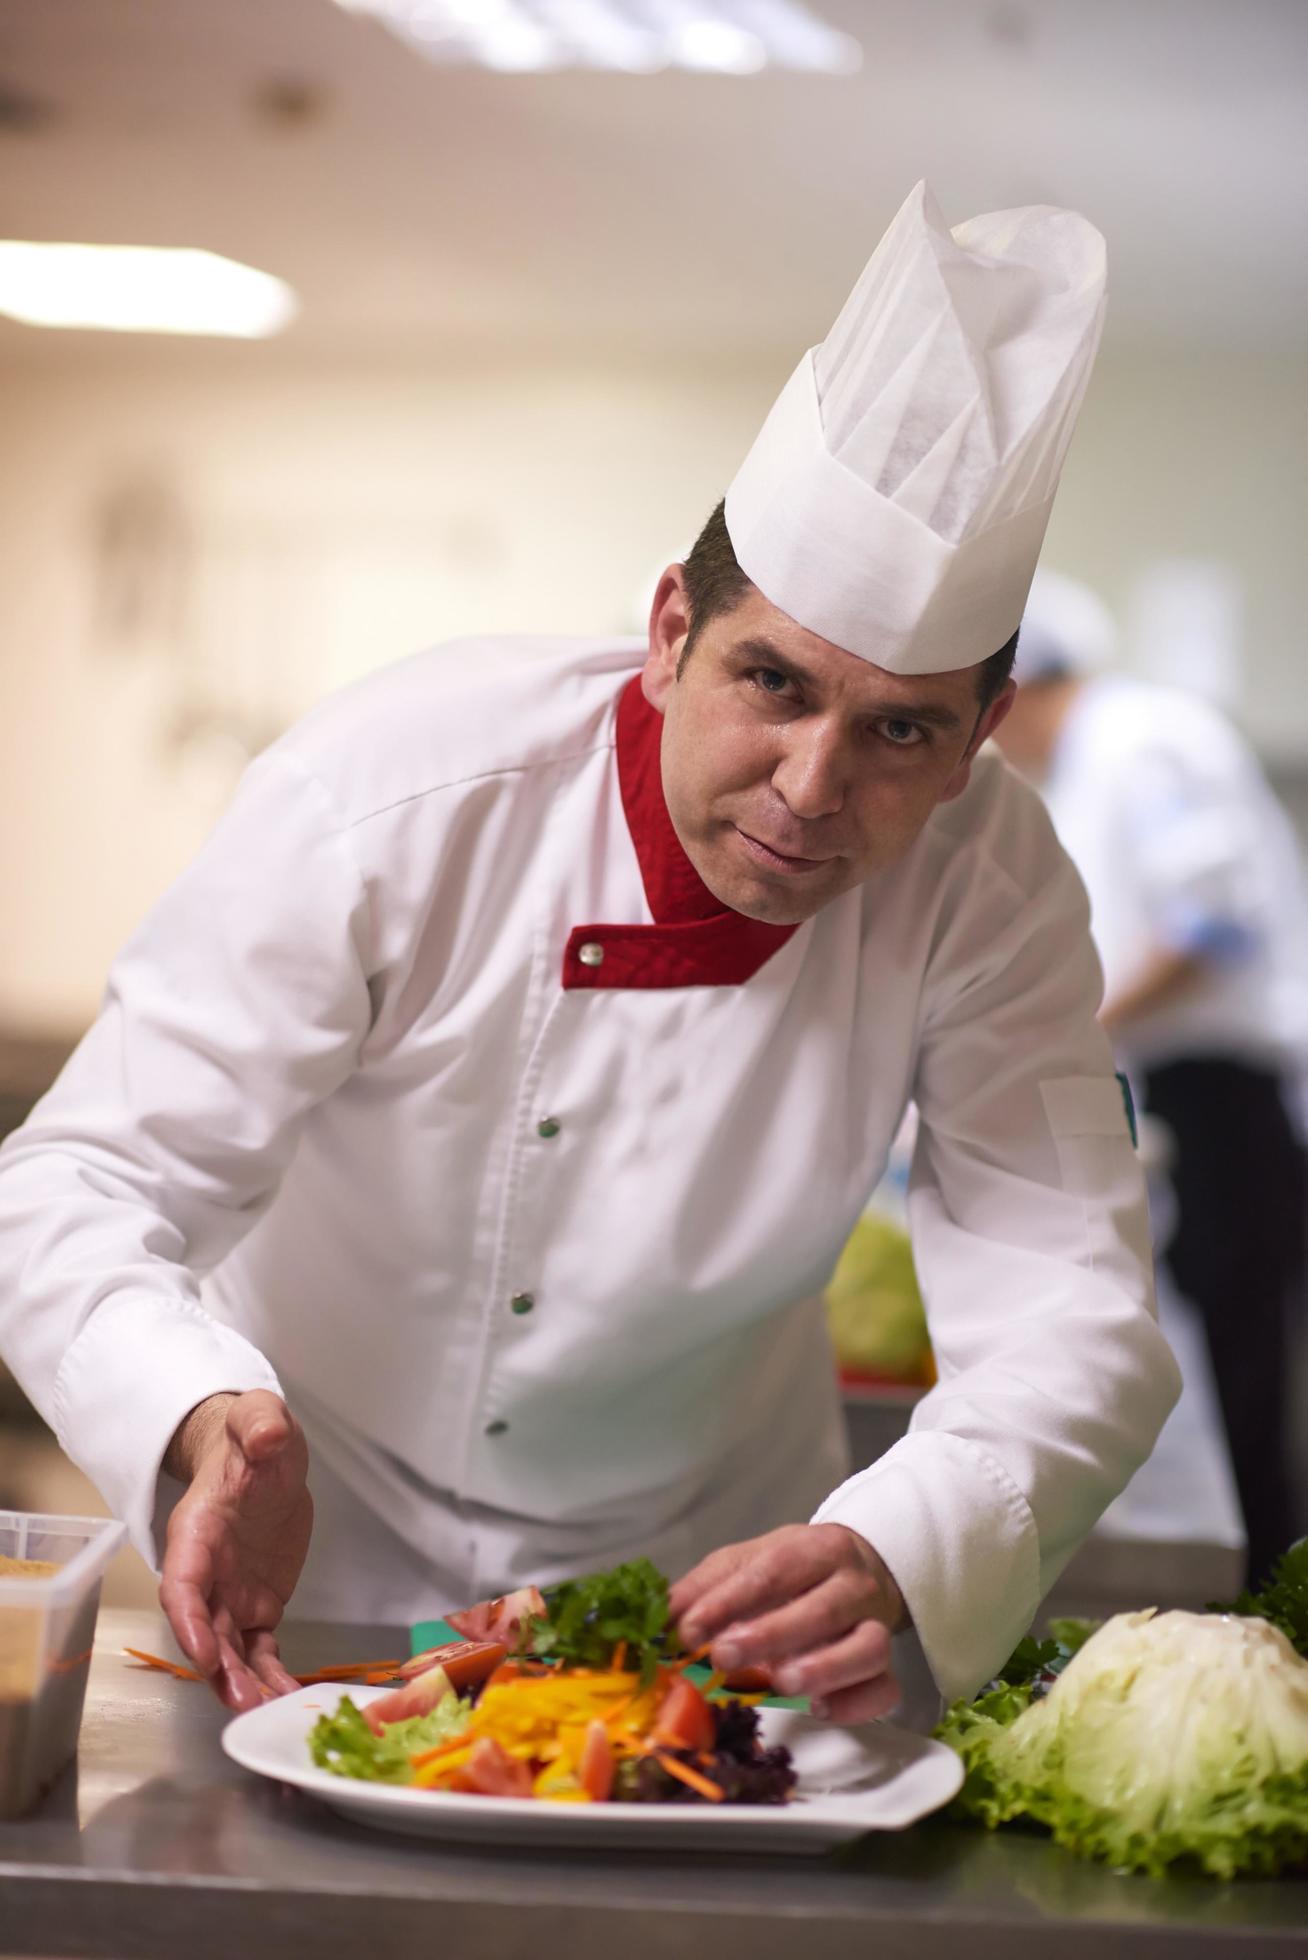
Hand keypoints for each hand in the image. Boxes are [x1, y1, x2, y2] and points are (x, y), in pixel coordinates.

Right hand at [158, 1389, 312, 1711]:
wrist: (262, 1457)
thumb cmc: (252, 1438)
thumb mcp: (257, 1417)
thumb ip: (259, 1423)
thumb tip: (266, 1436)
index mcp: (196, 1532)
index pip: (183, 1583)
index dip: (189, 1620)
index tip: (203, 1653)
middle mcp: (208, 1572)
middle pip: (204, 1630)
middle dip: (219, 1670)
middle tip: (244, 1703)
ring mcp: (231, 1594)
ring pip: (229, 1651)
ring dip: (243, 1684)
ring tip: (267, 1713)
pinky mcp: (258, 1607)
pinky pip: (260, 1649)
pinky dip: (271, 1675)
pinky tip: (287, 1699)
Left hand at [669, 1523, 905, 1723]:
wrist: (857, 1570)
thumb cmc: (791, 1571)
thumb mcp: (747, 1562)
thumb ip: (706, 1588)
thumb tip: (660, 1619)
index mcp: (815, 1549)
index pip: (775, 1568)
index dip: (731, 1600)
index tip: (690, 1630)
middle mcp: (852, 1584)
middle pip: (823, 1608)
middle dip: (771, 1635)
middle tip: (723, 1658)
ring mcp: (876, 1626)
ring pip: (868, 1647)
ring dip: (824, 1669)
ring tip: (781, 1684)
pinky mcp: (887, 1668)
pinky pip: (885, 1689)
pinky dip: (857, 1703)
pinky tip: (821, 1709)